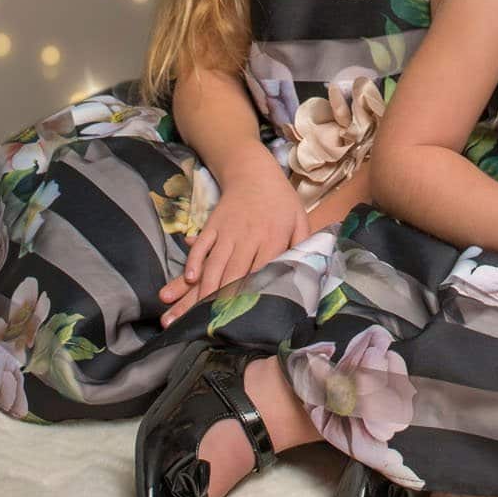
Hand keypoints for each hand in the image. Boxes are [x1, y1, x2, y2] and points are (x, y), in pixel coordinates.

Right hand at [159, 162, 307, 326]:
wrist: (254, 171)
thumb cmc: (281, 201)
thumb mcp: (300, 220)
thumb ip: (303, 246)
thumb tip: (308, 272)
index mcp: (273, 238)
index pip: (262, 272)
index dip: (252, 295)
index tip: (245, 317)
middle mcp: (249, 236)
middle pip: (233, 273)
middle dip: (221, 301)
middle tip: (210, 325)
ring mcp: (227, 231)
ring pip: (214, 264)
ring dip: (203, 288)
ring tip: (196, 311)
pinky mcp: (212, 225)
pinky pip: (201, 246)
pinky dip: (194, 262)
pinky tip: (189, 279)